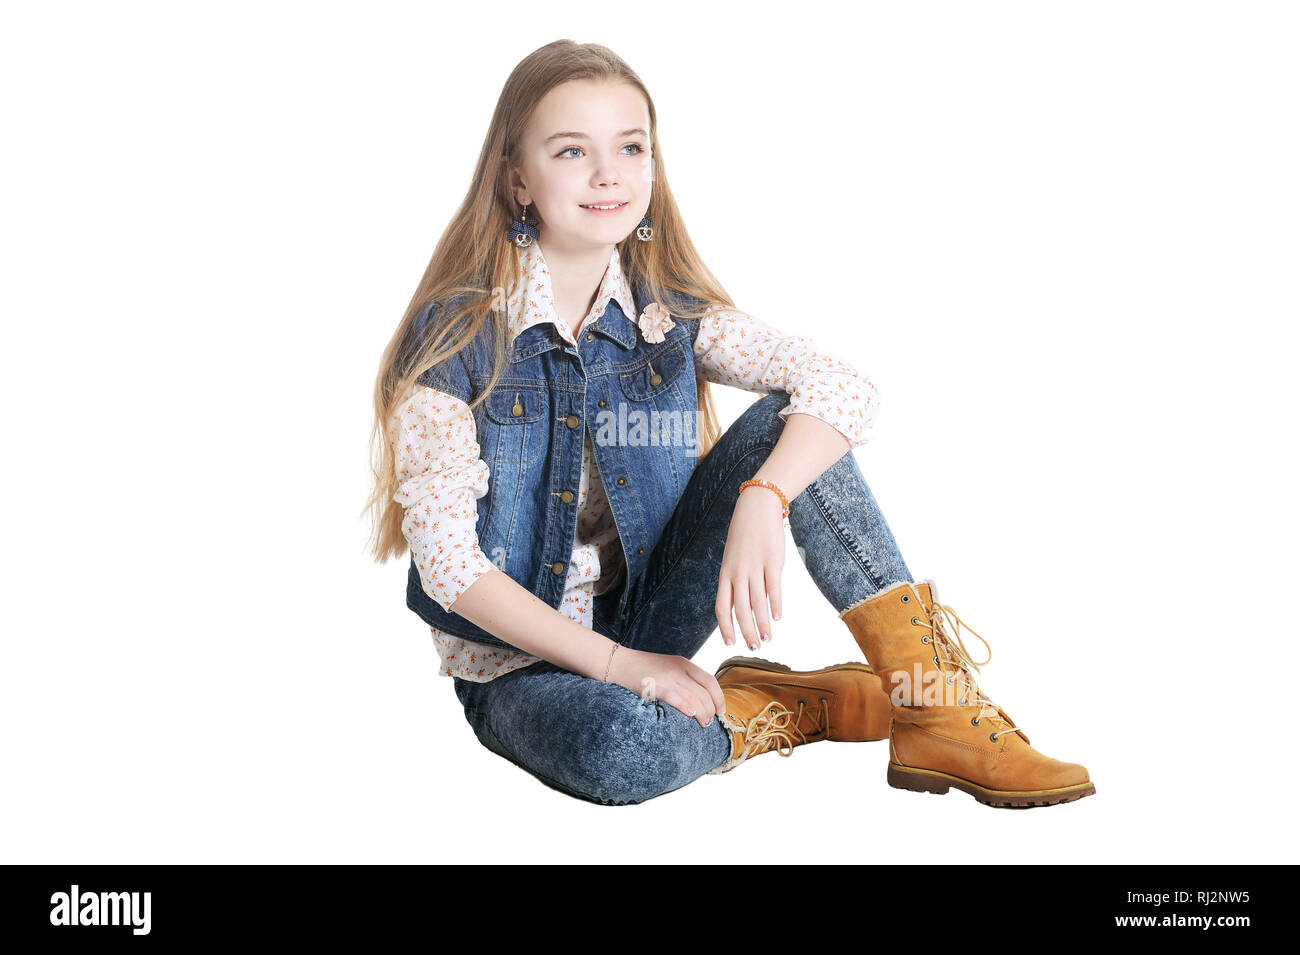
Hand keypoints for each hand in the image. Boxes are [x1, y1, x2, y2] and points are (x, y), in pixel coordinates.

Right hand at [605, 645, 725, 728]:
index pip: (710, 681)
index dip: (719, 697)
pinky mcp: (655, 686)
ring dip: (703, 713)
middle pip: (705, 692)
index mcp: (683, 663)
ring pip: (695, 698)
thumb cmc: (642, 669)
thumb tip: (699, 700)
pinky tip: (691, 714)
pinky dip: (687, 707)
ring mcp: (667, 677)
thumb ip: (683, 679)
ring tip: (704, 724)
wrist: (617, 662)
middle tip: (711, 722)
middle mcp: (678, 669)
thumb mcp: (667, 667)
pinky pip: (677, 698)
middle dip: (712, 709)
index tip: (721, 710)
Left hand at [715, 485, 784, 649]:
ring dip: (763, 624)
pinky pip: (773, 589)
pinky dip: (776, 605)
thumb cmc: (744, 534)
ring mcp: (755, 568)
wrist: (756, 507)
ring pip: (757, 604)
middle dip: (747, 632)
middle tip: (754, 647)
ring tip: (768, 638)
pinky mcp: (773, 562)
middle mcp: (738, 573)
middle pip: (740, 610)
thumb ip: (735, 580)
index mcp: (726, 573)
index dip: (725, 627)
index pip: (722, 607)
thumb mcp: (732, 557)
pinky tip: (778, 617)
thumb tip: (741, 604)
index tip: (730, 643)